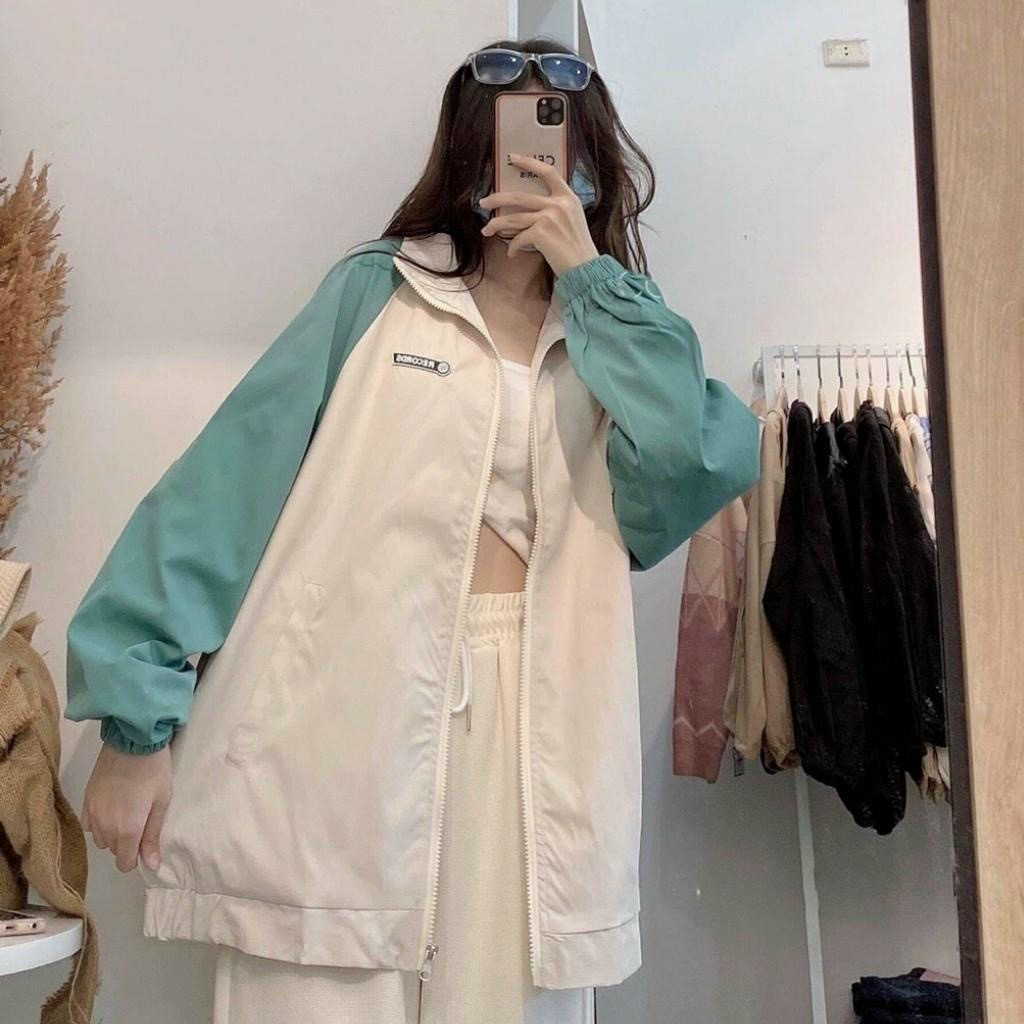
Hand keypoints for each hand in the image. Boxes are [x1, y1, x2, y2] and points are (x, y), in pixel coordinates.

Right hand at [81, 741, 172, 872]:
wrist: (132, 741)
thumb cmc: (155, 771)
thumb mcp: (161, 802)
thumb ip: (153, 836)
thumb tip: (151, 865)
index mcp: (128, 830)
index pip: (125, 863)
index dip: (135, 859)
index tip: (145, 845)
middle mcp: (106, 827)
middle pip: (114, 851)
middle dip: (127, 844)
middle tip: (142, 821)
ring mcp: (92, 814)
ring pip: (101, 839)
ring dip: (113, 834)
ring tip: (128, 813)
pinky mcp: (85, 800)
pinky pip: (89, 825)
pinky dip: (99, 823)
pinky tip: (112, 808)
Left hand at [478, 153, 600, 276]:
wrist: (585, 268)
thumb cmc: (577, 248)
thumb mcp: (573, 219)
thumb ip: (557, 209)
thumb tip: (528, 210)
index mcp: (568, 197)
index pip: (548, 172)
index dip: (529, 163)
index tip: (513, 158)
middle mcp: (558, 204)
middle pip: (519, 196)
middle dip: (496, 199)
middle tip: (484, 202)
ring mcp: (549, 218)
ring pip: (513, 218)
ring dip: (496, 224)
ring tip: (486, 230)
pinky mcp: (542, 234)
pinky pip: (518, 238)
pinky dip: (513, 247)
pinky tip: (512, 253)